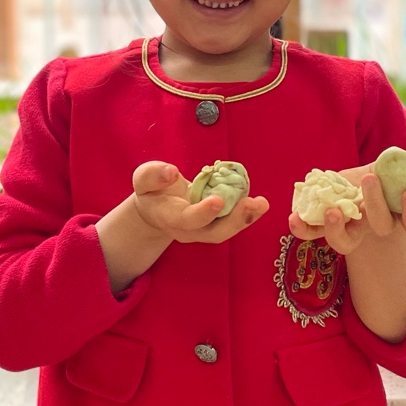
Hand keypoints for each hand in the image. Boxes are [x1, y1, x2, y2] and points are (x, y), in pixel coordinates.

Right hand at [131, 161, 268, 244]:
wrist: (157, 208)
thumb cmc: (151, 191)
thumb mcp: (143, 179)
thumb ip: (153, 175)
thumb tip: (171, 172)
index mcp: (170, 218)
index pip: (187, 220)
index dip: (203, 212)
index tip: (219, 200)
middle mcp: (190, 230)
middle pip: (213, 233)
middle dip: (234, 221)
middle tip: (252, 204)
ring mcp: (205, 229)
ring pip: (226, 230)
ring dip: (247, 218)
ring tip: (262, 204)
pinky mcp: (216, 223)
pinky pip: (233, 221)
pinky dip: (247, 213)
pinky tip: (260, 202)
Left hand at [288, 159, 405, 255]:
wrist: (358, 191)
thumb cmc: (389, 182)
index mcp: (400, 217)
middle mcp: (375, 227)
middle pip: (379, 225)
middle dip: (375, 205)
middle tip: (369, 180)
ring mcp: (349, 229)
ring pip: (344, 241)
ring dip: (337, 229)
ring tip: (333, 211)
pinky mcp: (325, 224)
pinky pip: (313, 232)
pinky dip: (302, 228)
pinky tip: (294, 218)